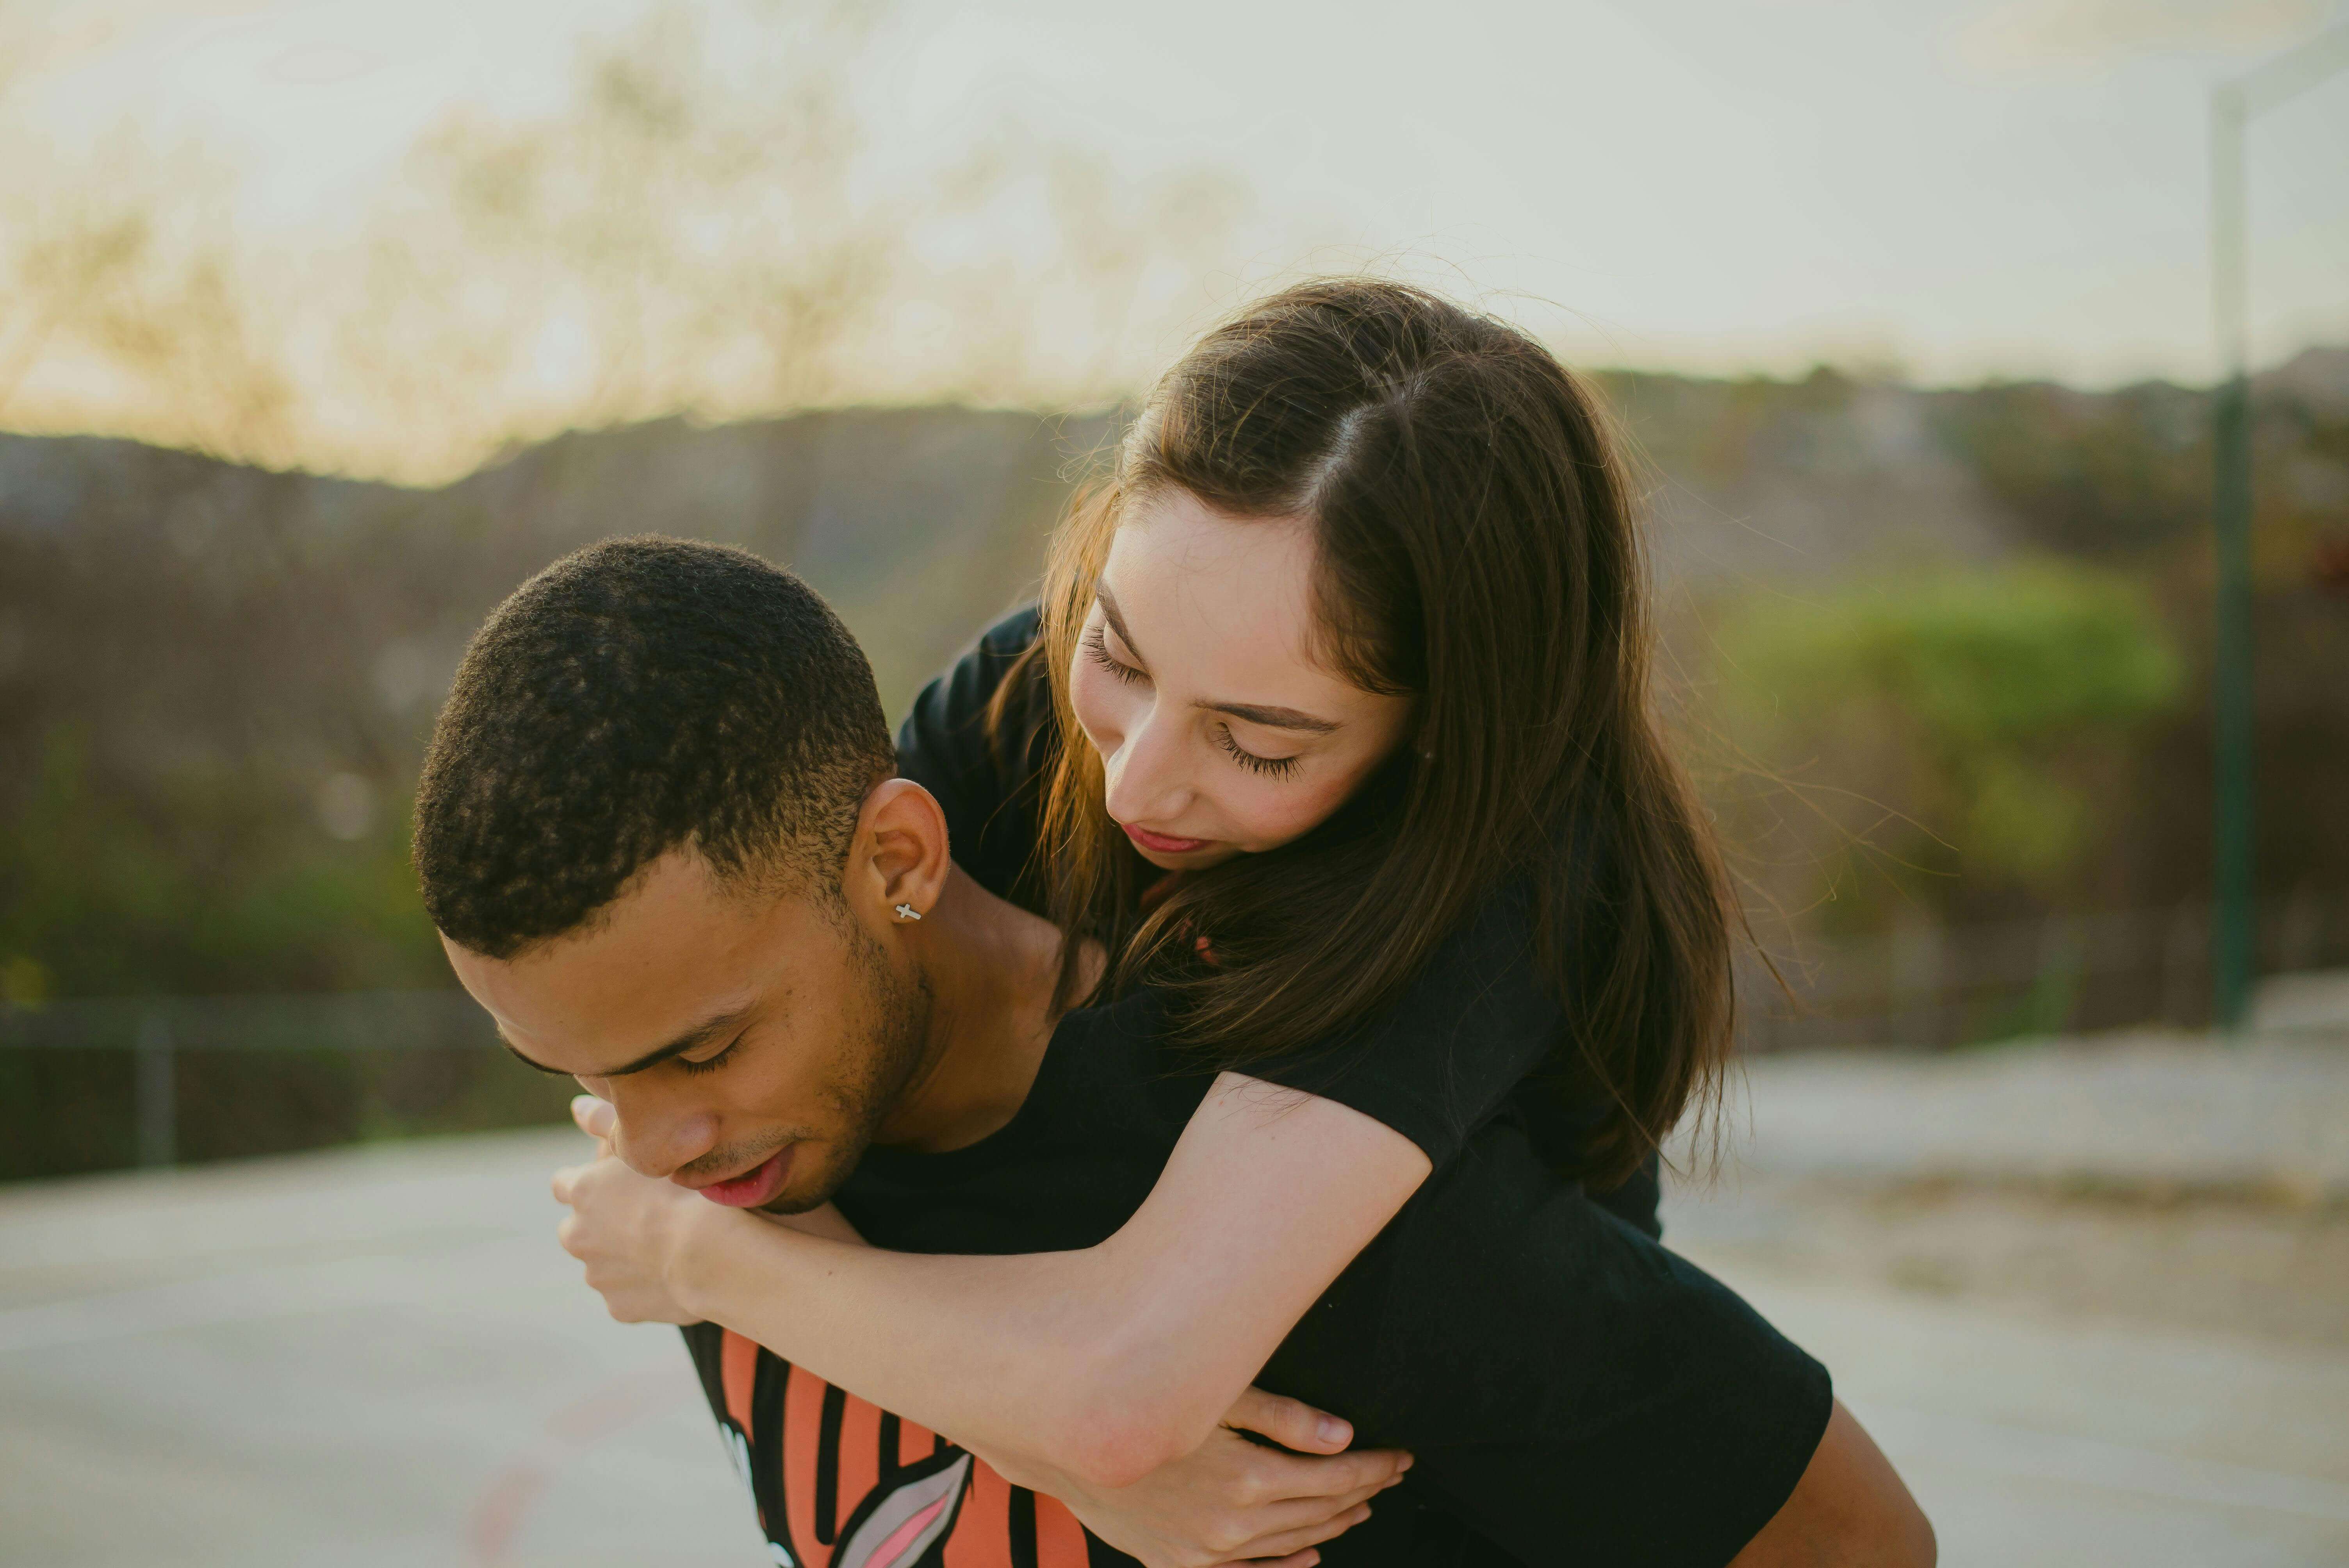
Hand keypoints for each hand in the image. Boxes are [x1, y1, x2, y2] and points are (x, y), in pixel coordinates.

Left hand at [550, 1096, 705, 1324]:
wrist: (717, 1257)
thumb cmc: (691, 1192)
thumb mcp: (652, 1145)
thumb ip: (607, 1123)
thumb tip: (576, 1107)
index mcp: (582, 1192)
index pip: (565, 1184)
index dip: (592, 1182)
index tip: (620, 1183)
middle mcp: (577, 1236)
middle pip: (581, 1227)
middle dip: (605, 1222)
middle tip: (651, 1213)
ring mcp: (597, 1276)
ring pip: (605, 1262)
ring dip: (626, 1254)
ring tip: (672, 1244)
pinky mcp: (619, 1308)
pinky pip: (628, 1292)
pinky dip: (645, 1284)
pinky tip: (676, 1271)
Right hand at [1038, 1388, 1409, 1567]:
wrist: (1061, 1445)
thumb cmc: (1140, 1404)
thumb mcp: (1215, 1394)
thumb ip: (1282, 1417)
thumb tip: (1342, 1436)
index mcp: (1248, 1479)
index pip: (1336, 1477)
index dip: (1375, 1467)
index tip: (1401, 1457)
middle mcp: (1232, 1526)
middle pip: (1321, 1512)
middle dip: (1364, 1491)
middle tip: (1392, 1474)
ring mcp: (1205, 1553)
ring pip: (1292, 1545)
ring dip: (1333, 1524)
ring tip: (1361, 1505)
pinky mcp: (1178, 1564)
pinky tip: (1308, 1561)